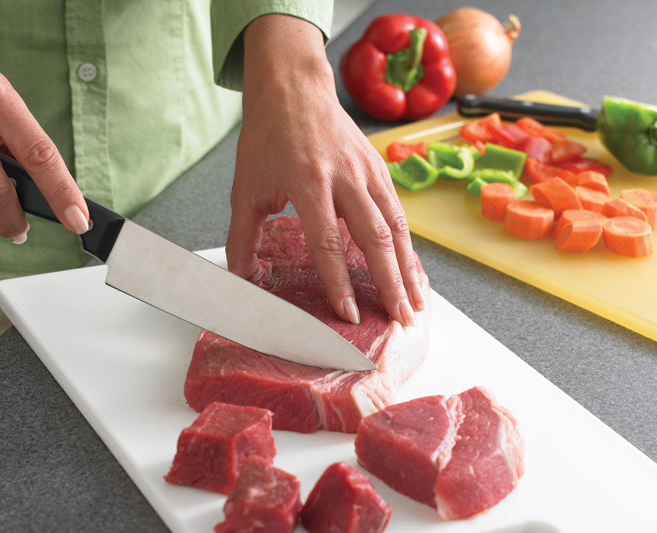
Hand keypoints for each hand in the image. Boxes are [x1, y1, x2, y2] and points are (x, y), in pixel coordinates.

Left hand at [226, 14, 427, 326]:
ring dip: (407, 270)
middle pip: (374, 238)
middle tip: (399, 319)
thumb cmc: (267, 139)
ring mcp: (368, 172)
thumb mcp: (246, 188)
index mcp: (308, 182)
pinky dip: (408, 247)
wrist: (293, 88)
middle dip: (389, 283)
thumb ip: (242, 237)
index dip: (340, 281)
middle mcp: (345, 177)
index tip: (349, 314)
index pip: (327, 242)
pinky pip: (399, 214)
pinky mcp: (380, 170)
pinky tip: (412, 272)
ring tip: (415, 305)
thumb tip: (242, 280)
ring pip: (396, 227)